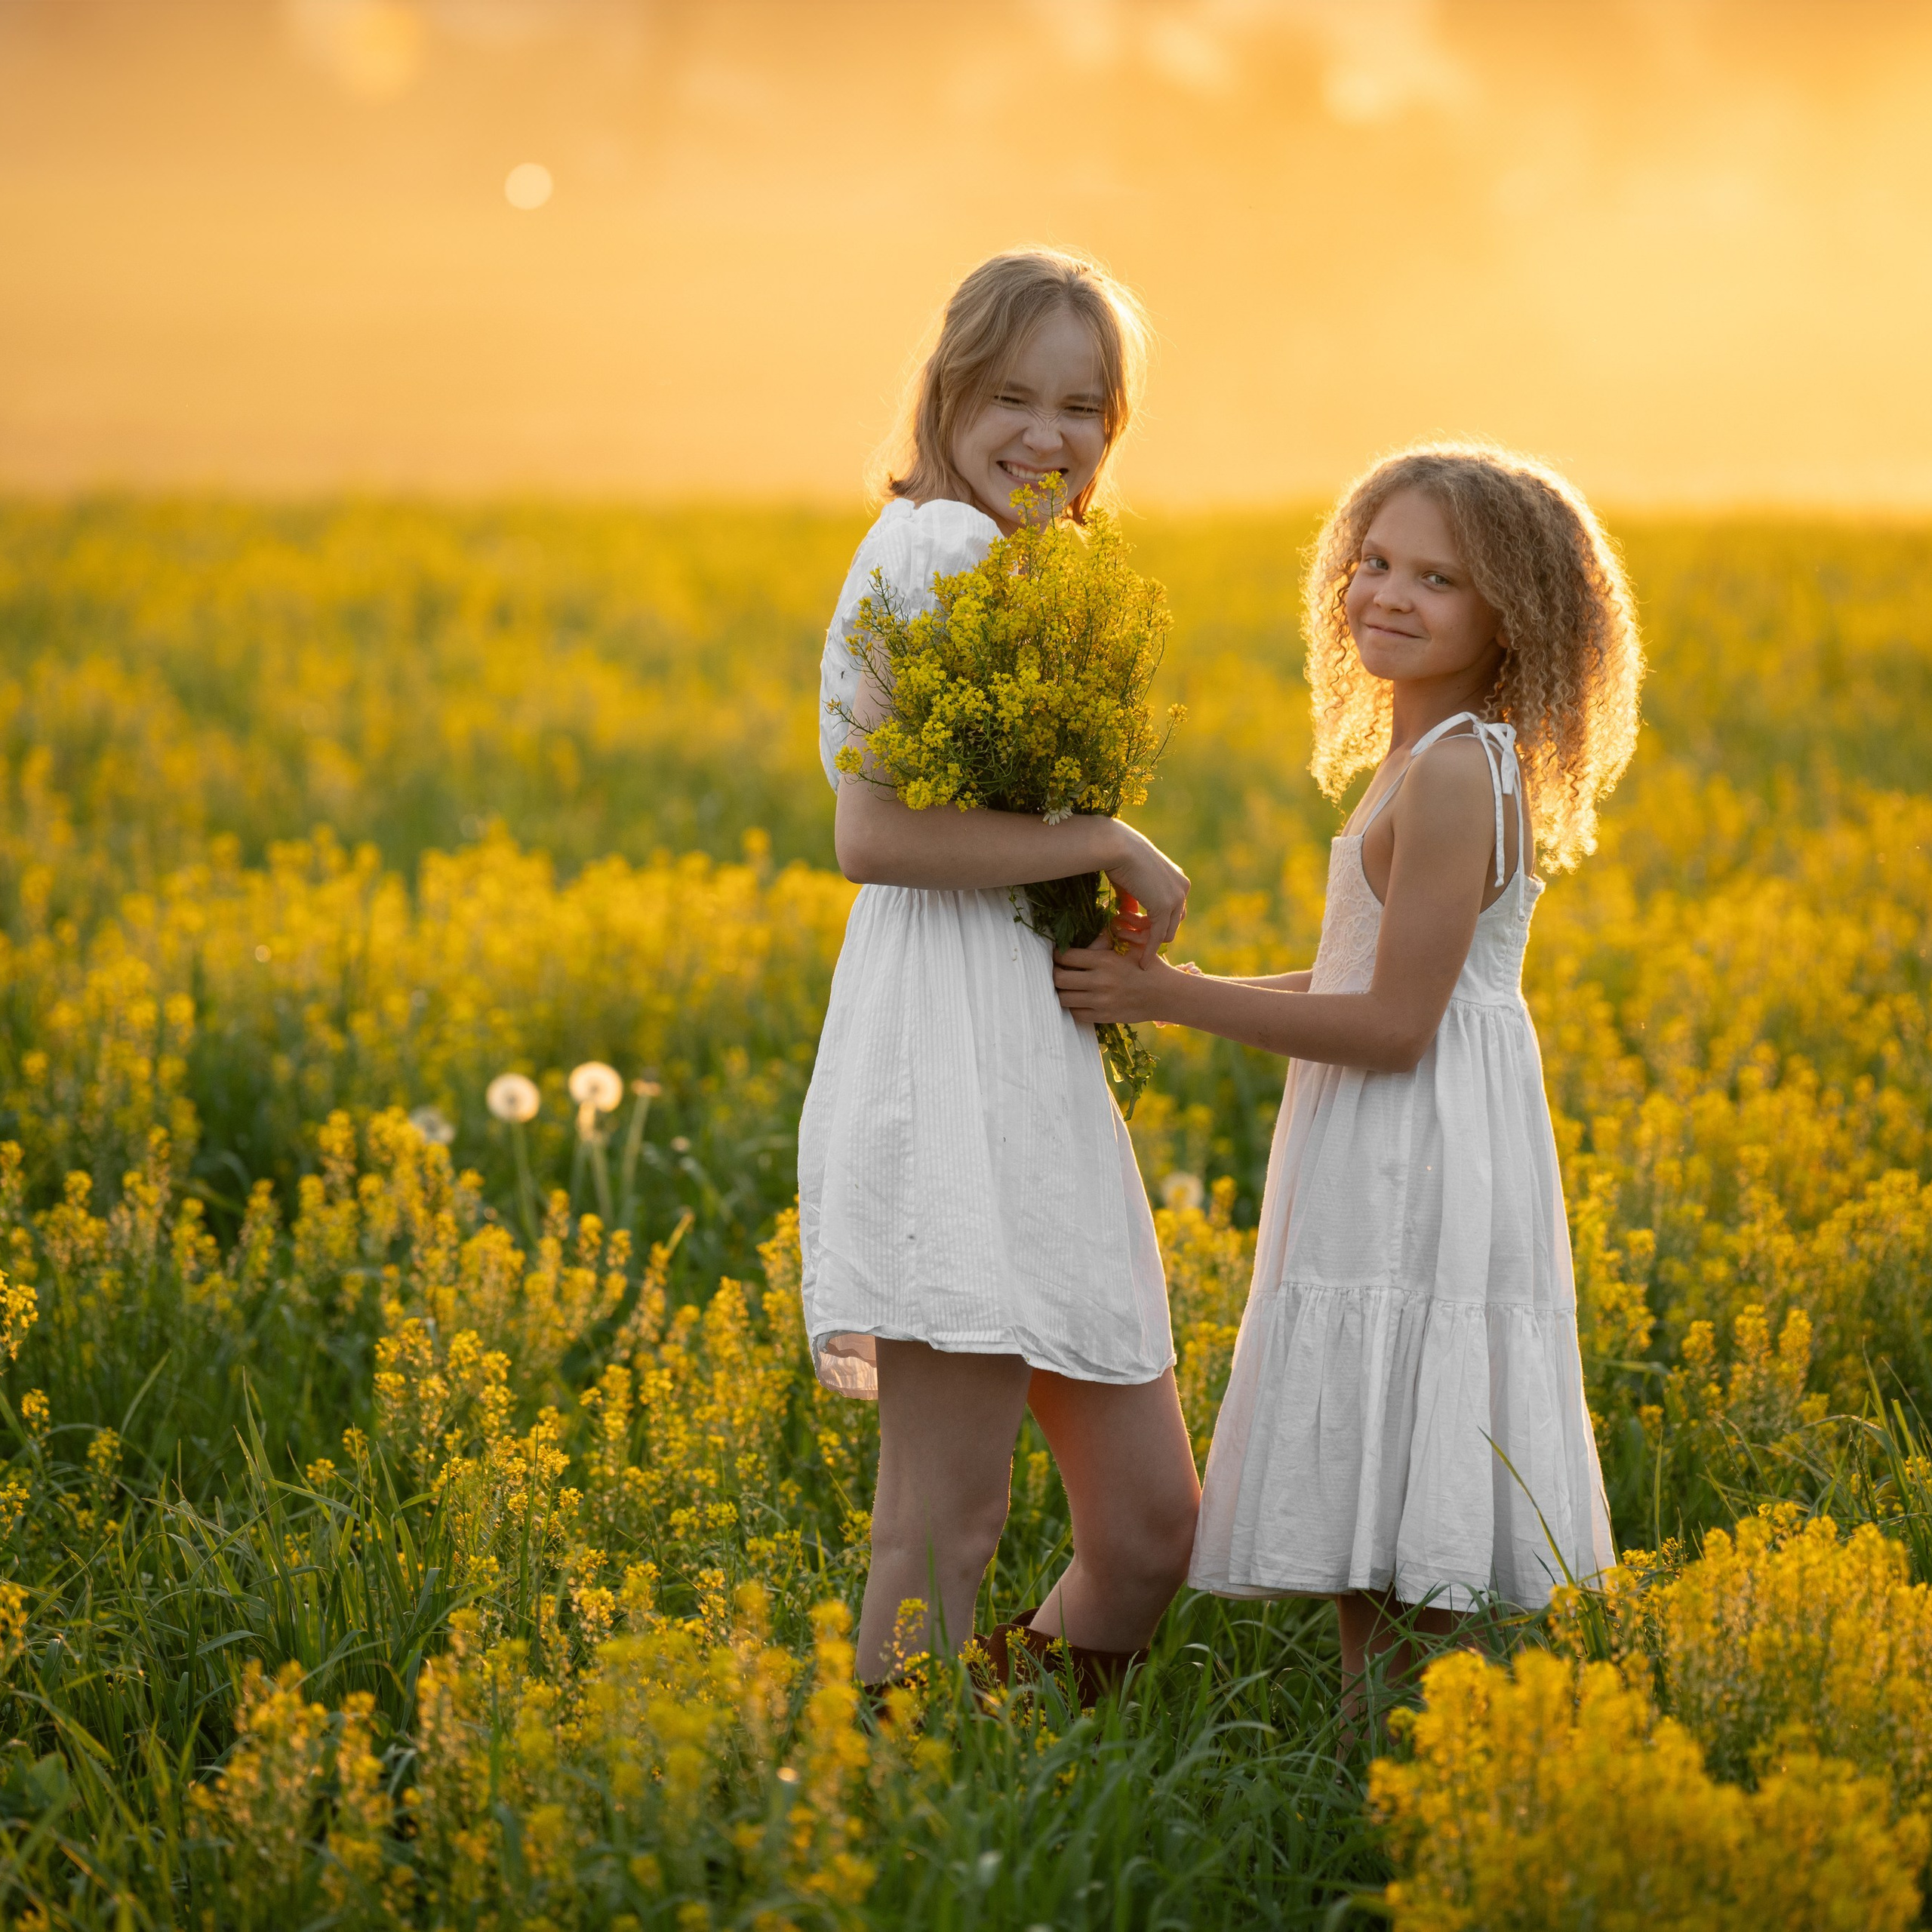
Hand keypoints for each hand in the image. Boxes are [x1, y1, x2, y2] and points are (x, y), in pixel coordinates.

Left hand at [1054, 937, 1186, 1025]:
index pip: (1066, 957)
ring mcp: (1101, 1002)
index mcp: (1104, 960)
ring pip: (1064, 999)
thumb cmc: (1148, 966)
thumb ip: (1109, 936)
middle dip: (1054, 973)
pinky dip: (1073, 1006)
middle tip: (1057, 970)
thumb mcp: (1132, 944)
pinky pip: (1076, 1014)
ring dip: (1061, 991)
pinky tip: (1078, 999)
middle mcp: (1099, 981)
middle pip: (1059, 979)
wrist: (1166, 995)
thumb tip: (1089, 928)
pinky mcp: (1104, 1017)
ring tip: (1065, 986)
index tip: (1058, 954)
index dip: (1057, 955)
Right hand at [1101, 825, 1188, 961]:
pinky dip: (1150, 950)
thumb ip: (1134, 900)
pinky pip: (1158, 936)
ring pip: (1166, 933)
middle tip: (1126, 932)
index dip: (1154, 922)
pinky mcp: (1165, 907)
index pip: (1173, 910)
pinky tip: (1142, 962)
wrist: (1116, 848)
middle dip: (1150, 932)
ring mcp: (1176, 898)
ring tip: (1122, 934)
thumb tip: (1130, 915)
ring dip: (1144, 939)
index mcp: (1177, 879)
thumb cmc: (1118, 858)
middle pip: (1173, 923)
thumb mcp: (1131, 882)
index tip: (1132, 925)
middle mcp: (1182, 888)